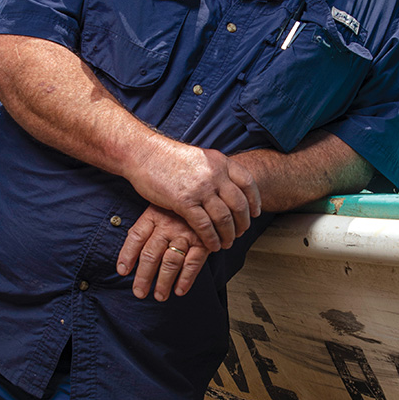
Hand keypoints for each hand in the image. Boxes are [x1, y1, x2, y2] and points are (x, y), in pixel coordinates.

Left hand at [116, 207, 211, 300]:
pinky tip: (179, 290)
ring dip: (164, 282)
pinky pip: (193, 263)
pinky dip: (186, 279)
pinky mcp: (203, 241)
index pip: (136, 236)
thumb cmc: (177, 209)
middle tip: (139, 292)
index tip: (122, 271)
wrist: (207, 197)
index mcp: (153, 215)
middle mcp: (168, 225)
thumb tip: (127, 255)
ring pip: (170, 261)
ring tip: (160, 296)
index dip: (127, 255)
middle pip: (151, 254)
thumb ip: (145, 228)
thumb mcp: (158, 208)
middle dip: (144, 276)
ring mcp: (185, 233)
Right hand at [123, 138, 260, 250]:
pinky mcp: (184, 201)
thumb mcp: (199, 157)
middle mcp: (214, 174)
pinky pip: (205, 225)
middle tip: (241, 233)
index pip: (247, 183)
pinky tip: (212, 245)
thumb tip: (226, 184)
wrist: (144, 153)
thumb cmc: (167, 158)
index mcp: (220, 161)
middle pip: (239, 204)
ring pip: (224, 217)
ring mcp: (200, 188)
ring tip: (227, 243)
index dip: (254, 201)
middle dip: (243, 222)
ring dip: (229, 234)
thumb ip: (214, 170)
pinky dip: (211, 238)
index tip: (255, 213)